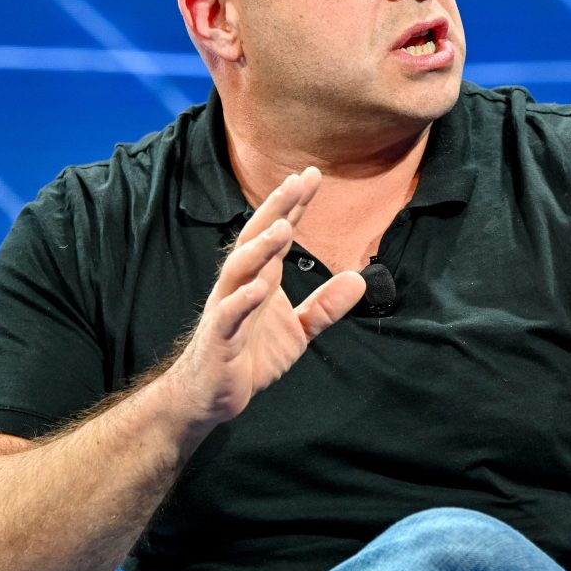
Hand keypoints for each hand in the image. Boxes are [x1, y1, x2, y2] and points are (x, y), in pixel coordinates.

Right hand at [165, 167, 365, 428]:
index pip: (278, 233)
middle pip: (256, 238)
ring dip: (260, 248)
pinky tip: (259, 288)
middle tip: (296, 180)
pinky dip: (242, 300)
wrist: (211, 395)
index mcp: (262, 278)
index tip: (312, 175)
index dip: (294, 205)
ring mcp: (227, 309)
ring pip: (239, 270)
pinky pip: (229, 316)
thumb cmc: (250, 355)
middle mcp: (242, 285)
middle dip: (276, 209)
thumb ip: (326, 306)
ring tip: (282, 228)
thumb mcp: (298, 331)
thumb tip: (359, 279)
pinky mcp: (219, 339)